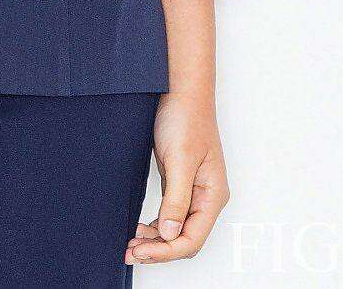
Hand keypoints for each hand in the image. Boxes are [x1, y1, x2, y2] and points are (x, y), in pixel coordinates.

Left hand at [125, 91, 229, 265]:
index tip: (140, 251)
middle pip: (184, 238)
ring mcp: (193, 190)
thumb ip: (176, 199)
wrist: (180, 90)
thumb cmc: (185, 118)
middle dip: (158, 249)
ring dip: (155, 240)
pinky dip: (156, 225)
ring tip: (131, 243)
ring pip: (176, 229)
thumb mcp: (179, 159)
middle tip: (130, 251)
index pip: (192, 239)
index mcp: (212, 195)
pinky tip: (141, 228)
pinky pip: (170, 214)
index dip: (165, 251)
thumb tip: (169, 234)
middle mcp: (206, 197)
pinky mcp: (179, 182)